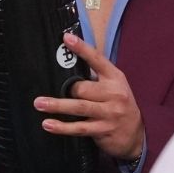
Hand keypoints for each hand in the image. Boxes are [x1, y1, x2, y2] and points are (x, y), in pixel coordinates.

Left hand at [34, 33, 144, 160]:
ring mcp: (110, 113)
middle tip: (50, 94)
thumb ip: (94, 78)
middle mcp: (115, 94)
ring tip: (39, 103)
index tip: (67, 38)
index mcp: (115, 78)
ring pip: (80, 107)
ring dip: (57, 105)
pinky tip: (48, 124)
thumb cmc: (117, 105)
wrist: (135, 134)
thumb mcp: (112, 87)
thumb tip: (66, 67)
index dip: (82, 49)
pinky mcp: (104, 129)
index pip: (98, 60)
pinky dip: (62, 127)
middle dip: (67, 90)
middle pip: (84, 88)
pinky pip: (80, 127)